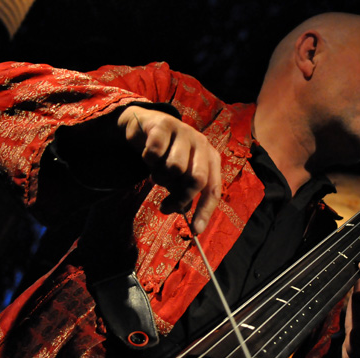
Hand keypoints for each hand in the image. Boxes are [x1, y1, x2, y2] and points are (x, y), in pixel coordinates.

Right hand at [117, 106, 221, 233]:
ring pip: (174, 167)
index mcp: (210, 158)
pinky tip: (147, 157)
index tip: (195, 230)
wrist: (146, 125)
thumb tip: (183, 213)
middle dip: (180, 198)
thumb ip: (182, 193)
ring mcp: (184, 132)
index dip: (205, 211)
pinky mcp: (164, 125)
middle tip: (165, 207)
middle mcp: (201, 143)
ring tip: (156, 174)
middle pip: (196, 179)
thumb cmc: (167, 155)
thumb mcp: (178, 177)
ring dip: (160, 177)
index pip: (213, 189)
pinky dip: (148, 160)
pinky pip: (154, 153)